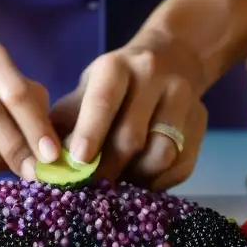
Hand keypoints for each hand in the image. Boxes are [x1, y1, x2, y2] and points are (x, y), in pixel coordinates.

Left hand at [50, 32, 208, 189]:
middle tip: (92, 188)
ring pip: (162, 154)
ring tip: (121, 182)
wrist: (173, 57)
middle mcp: (153, 77)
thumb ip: (67, 122)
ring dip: (137, 178)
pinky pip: (181, 165)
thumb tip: (46, 162)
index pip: (104, 100)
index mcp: (116, 67)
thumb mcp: (87, 89)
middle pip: (132, 136)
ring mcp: (182, 98)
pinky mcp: (201, 121)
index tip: (79, 160)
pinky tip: (143, 180)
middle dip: (109, 168)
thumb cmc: (115, 84)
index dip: (90, 132)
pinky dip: (160, 182)